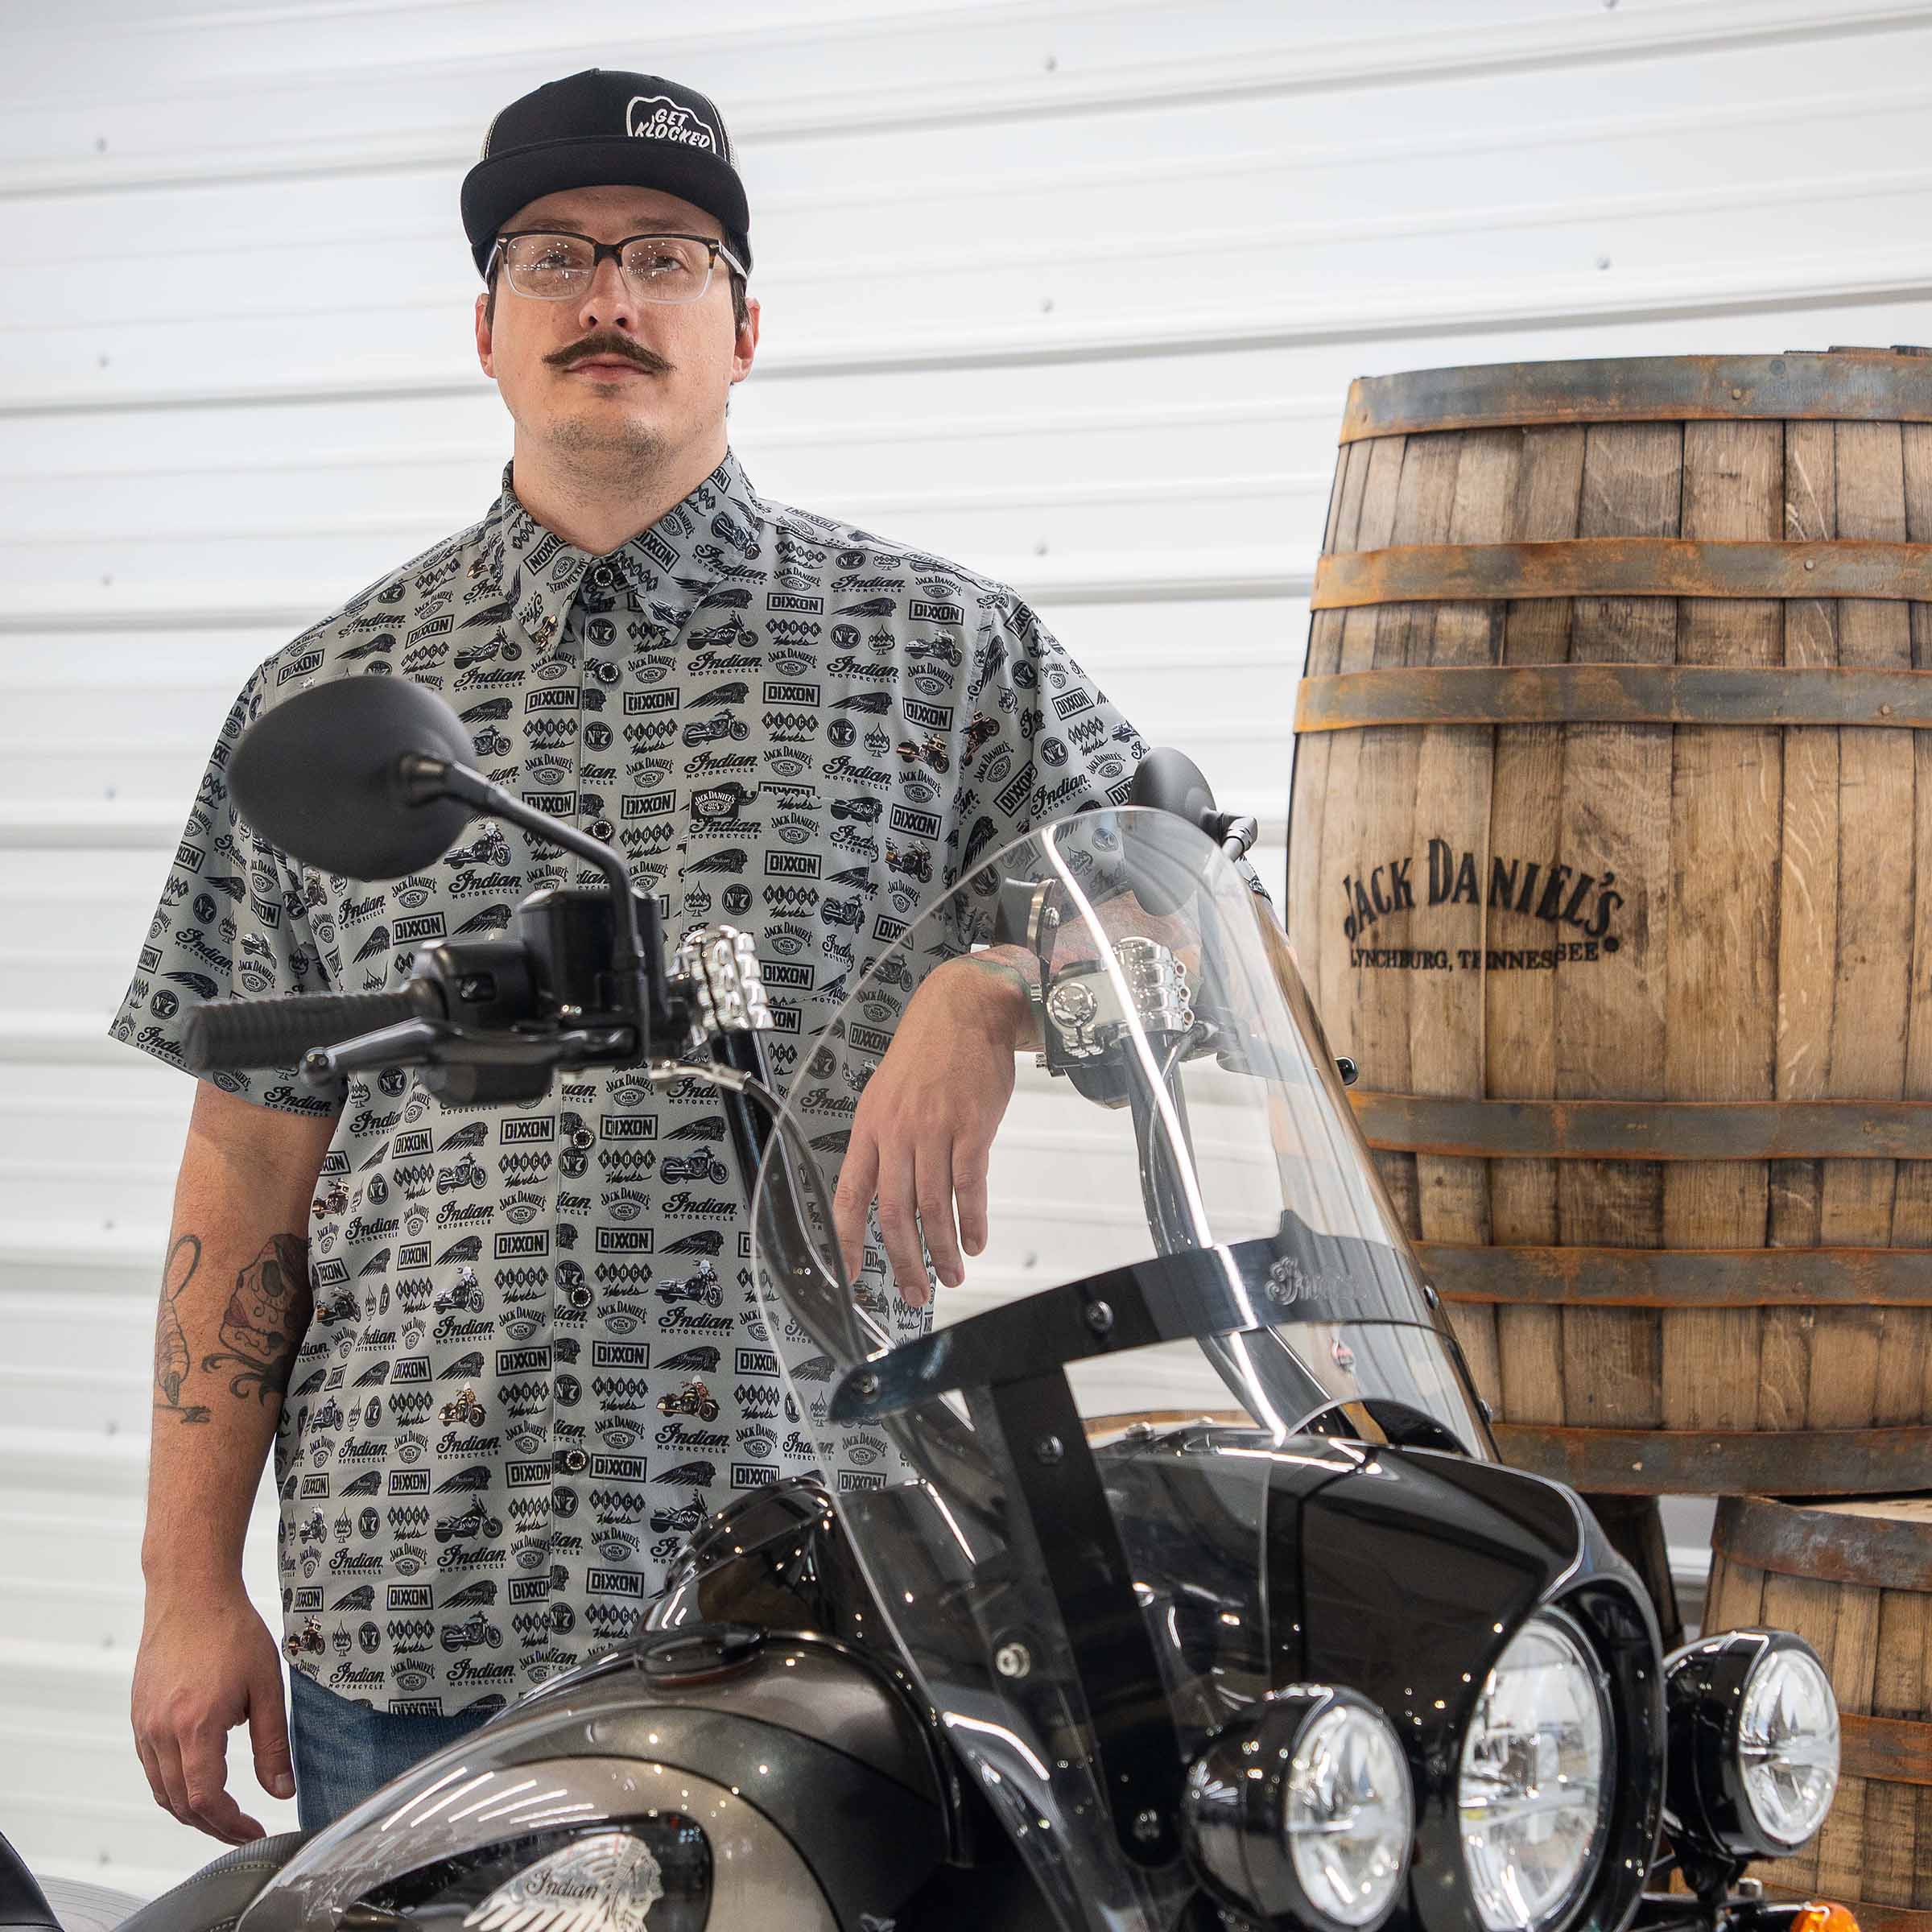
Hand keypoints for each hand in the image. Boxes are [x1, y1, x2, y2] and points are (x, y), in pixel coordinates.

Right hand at [132, 1579, 293, 1840]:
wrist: (190, 1594)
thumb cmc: (231, 1630)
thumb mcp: (267, 1686)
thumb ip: (272, 1743)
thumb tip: (281, 1791)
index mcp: (196, 1726)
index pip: (205, 1799)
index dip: (230, 1824)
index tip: (255, 1831)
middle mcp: (161, 1732)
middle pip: (180, 1804)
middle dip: (213, 1826)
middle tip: (244, 1831)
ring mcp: (144, 1726)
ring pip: (162, 1791)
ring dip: (191, 1811)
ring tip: (225, 1814)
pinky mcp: (139, 1716)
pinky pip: (152, 1767)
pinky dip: (174, 1786)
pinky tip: (198, 1781)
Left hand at [832, 957, 1027, 1306]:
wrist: (967, 1008)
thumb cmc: (930, 1049)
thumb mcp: (889, 1092)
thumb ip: (886, 1140)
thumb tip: (888, 1189)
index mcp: (869, 1126)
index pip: (848, 1195)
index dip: (847, 1241)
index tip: (852, 1276)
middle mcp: (896, 1132)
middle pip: (894, 1213)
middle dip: (905, 1261)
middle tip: (917, 1291)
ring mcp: (935, 1130)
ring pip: (933, 1207)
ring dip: (943, 1249)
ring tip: (952, 1273)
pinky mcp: (972, 1127)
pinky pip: (970, 1186)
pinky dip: (973, 1220)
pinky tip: (976, 1239)